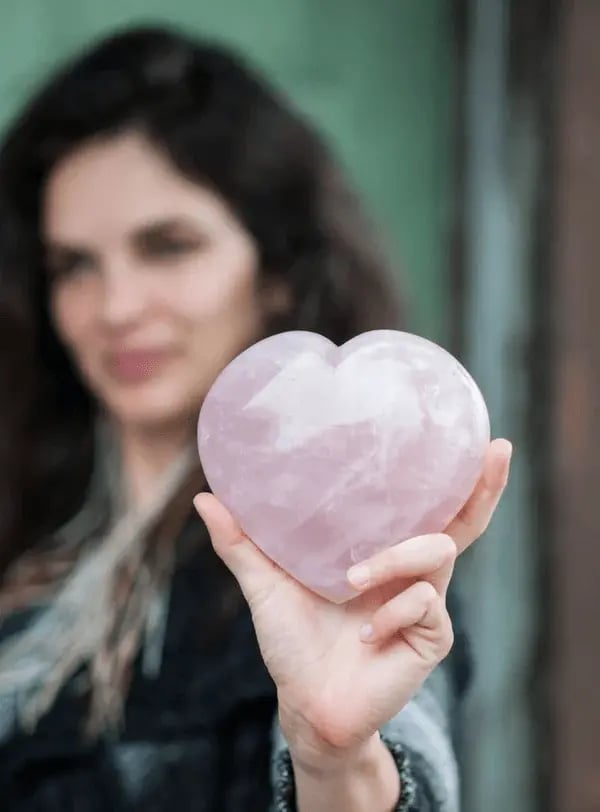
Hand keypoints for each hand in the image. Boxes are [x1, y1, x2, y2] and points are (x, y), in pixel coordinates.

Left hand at [194, 438, 511, 769]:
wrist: (306, 705)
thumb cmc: (293, 642)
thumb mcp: (266, 584)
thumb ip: (241, 543)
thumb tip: (205, 495)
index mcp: (382, 553)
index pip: (425, 507)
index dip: (452, 474)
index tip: (471, 432)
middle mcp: (410, 572)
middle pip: (461, 522)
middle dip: (482, 487)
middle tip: (496, 450)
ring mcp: (425, 603)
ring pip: (438, 552)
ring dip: (394, 558)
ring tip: (352, 580)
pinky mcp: (430, 637)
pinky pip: (425, 605)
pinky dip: (390, 612)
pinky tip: (364, 635)